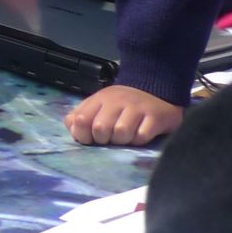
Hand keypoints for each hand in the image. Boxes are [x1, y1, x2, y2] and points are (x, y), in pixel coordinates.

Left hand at [65, 84, 183, 146]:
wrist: (158, 91)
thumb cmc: (124, 105)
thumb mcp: (99, 106)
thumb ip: (82, 115)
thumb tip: (73, 128)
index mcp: (100, 99)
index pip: (80, 120)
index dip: (83, 135)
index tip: (91, 137)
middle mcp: (117, 101)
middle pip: (100, 129)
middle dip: (104, 140)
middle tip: (112, 137)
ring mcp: (137, 108)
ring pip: (121, 133)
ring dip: (123, 141)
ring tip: (128, 135)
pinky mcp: (156, 117)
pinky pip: (141, 137)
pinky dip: (140, 140)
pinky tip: (141, 134)